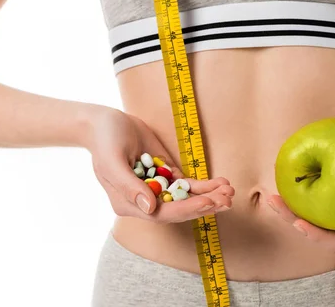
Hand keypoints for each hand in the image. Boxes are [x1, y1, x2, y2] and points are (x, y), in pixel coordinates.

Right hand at [86, 107, 233, 222]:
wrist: (106, 122)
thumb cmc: (104, 141)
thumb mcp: (112, 161)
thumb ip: (129, 186)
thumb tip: (149, 208)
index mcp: (129, 203)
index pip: (162, 213)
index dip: (186, 209)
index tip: (207, 202)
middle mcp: (145, 201)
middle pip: (180, 209)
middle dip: (205, 205)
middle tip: (227, 199)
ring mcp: (158, 188)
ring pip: (188, 198)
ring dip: (210, 196)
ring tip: (230, 191)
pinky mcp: (167, 175)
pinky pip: (189, 185)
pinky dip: (205, 185)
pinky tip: (221, 183)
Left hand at [267, 130, 334, 251]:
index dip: (318, 237)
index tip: (300, 224)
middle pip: (320, 231)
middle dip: (294, 221)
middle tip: (274, 202)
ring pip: (314, 216)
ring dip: (291, 208)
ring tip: (271, 195)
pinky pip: (316, 196)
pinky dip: (300, 190)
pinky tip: (284, 176)